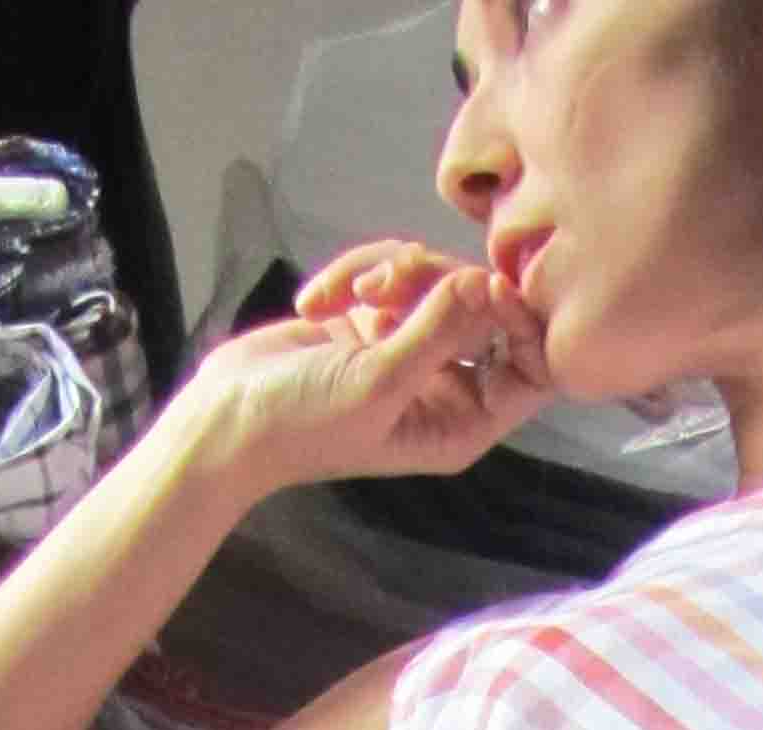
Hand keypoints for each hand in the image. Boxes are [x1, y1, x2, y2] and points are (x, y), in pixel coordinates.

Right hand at [175, 239, 551, 501]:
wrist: (230, 415)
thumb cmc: (304, 422)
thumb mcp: (378, 381)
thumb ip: (437, 331)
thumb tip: (485, 280)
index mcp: (463, 424)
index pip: (532, 369)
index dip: (520, 321)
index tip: (484, 287)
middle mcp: (447, 390)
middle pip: (485, 309)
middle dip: (438, 284)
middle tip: (384, 290)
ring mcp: (411, 352)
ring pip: (437, 279)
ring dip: (392, 272)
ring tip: (347, 297)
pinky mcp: (375, 321)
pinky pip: (393, 272)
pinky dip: (357, 272)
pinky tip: (319, 302)